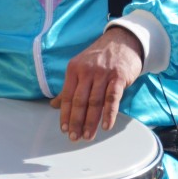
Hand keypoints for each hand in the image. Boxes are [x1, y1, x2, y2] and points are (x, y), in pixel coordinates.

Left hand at [50, 26, 143, 140]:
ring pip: (95, 102)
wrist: (123, 41)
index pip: (67, 96)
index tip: (64, 129)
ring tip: (88, 135)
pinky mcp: (119, 77)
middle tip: (74, 137)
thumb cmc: (101, 58)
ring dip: (91, 121)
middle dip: (76, 121)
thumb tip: (54, 105)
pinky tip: (106, 125)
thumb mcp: (81, 68)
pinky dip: (109, 113)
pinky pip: (112, 98)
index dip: (65, 114)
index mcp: (74, 69)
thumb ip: (69, 88)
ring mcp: (103, 73)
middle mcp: (87, 71)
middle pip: (79, 101)